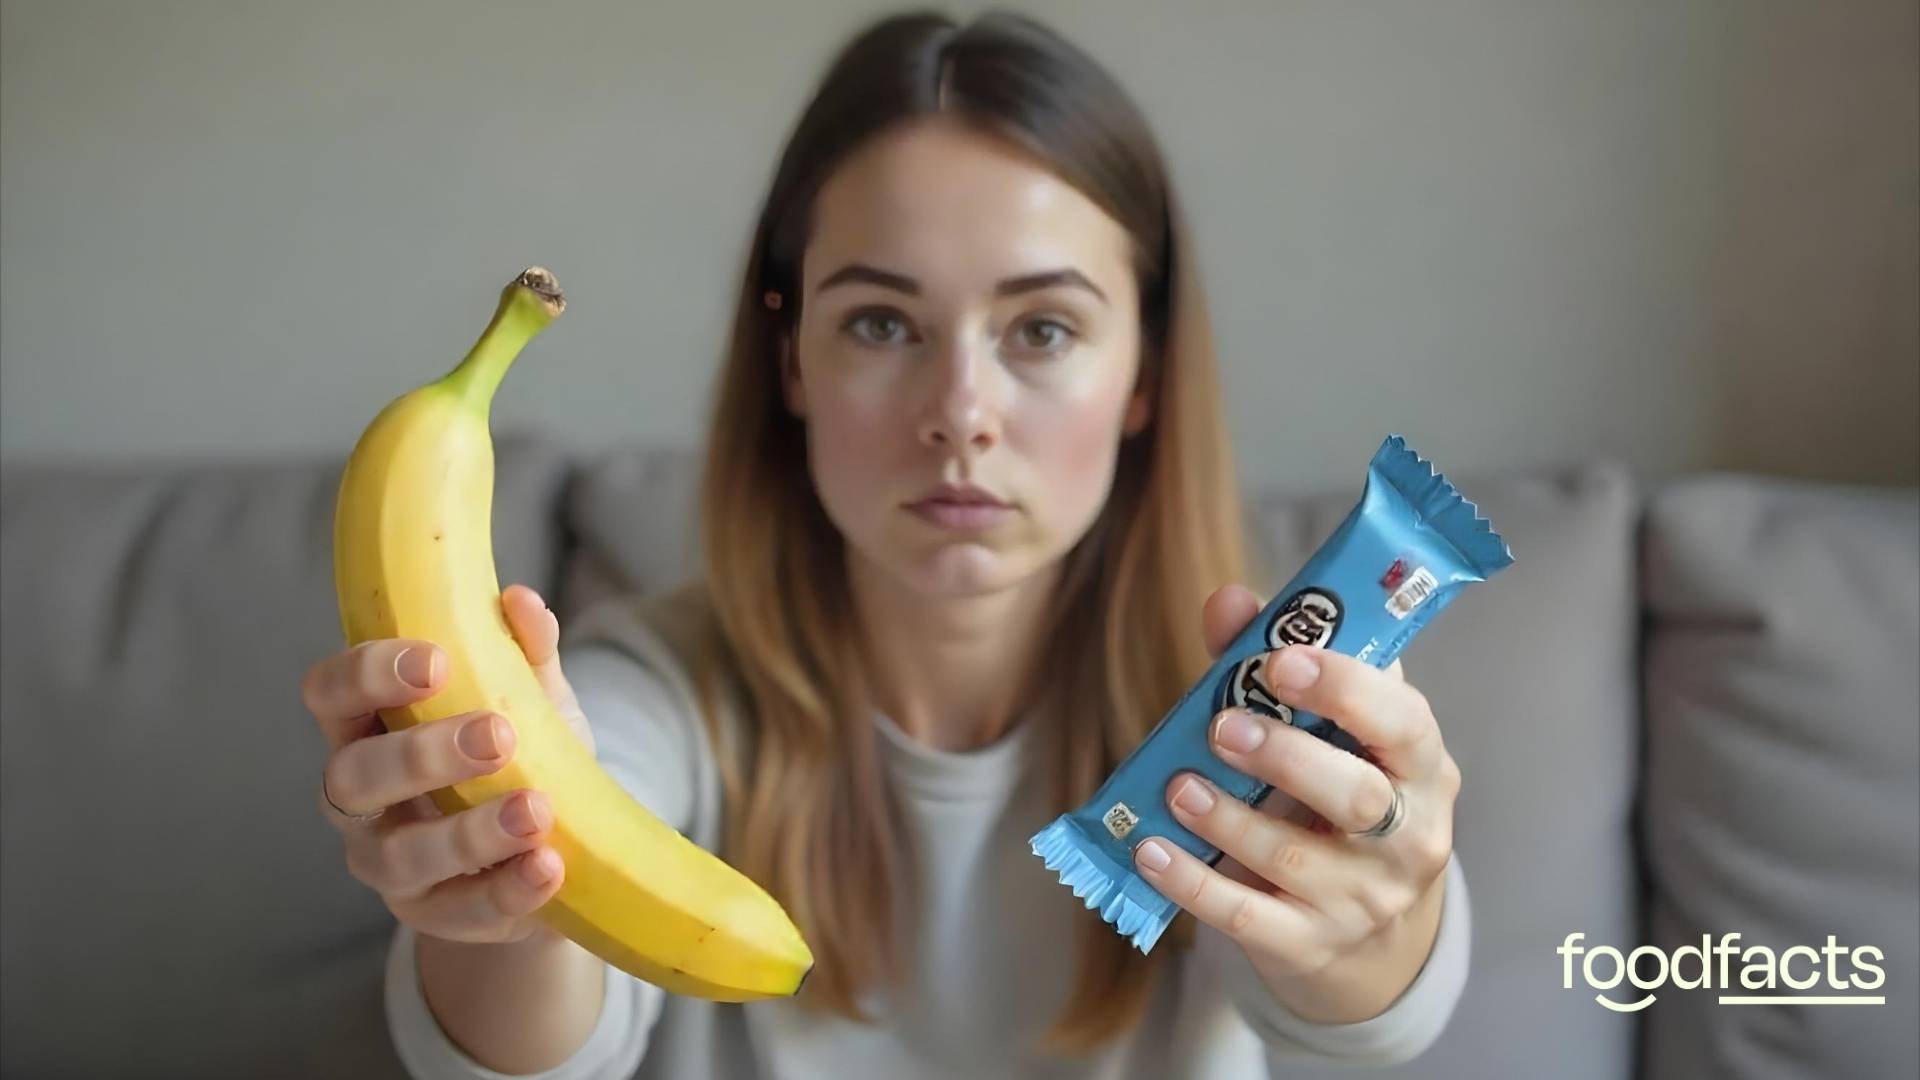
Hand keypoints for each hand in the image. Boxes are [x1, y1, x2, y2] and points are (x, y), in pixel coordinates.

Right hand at [300, 584, 593, 944]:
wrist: (551, 849)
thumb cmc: (522, 754)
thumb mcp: (531, 699)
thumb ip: (526, 653)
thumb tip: (521, 602)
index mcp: (368, 726)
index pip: (331, 693)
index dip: (368, 674)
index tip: (436, 661)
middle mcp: (358, 798)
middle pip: (355, 777)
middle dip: (423, 755)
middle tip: (499, 735)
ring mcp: (387, 864)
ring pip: (401, 854)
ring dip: (470, 831)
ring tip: (536, 810)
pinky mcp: (432, 916)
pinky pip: (461, 910)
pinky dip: (508, 889)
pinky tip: (548, 867)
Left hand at [1132, 584, 1459, 988]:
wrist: (1369, 937)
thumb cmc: (1341, 799)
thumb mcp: (1334, 734)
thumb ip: (1279, 663)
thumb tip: (1228, 603)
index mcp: (1422, 767)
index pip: (1405, 723)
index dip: (1346, 689)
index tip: (1281, 660)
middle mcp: (1407, 837)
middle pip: (1357, 798)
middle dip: (1287, 758)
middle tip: (1222, 727)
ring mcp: (1363, 900)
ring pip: (1296, 857)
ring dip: (1230, 820)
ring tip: (1178, 787)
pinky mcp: (1310, 946)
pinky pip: (1248, 915)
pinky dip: (1193, 884)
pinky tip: (1150, 851)